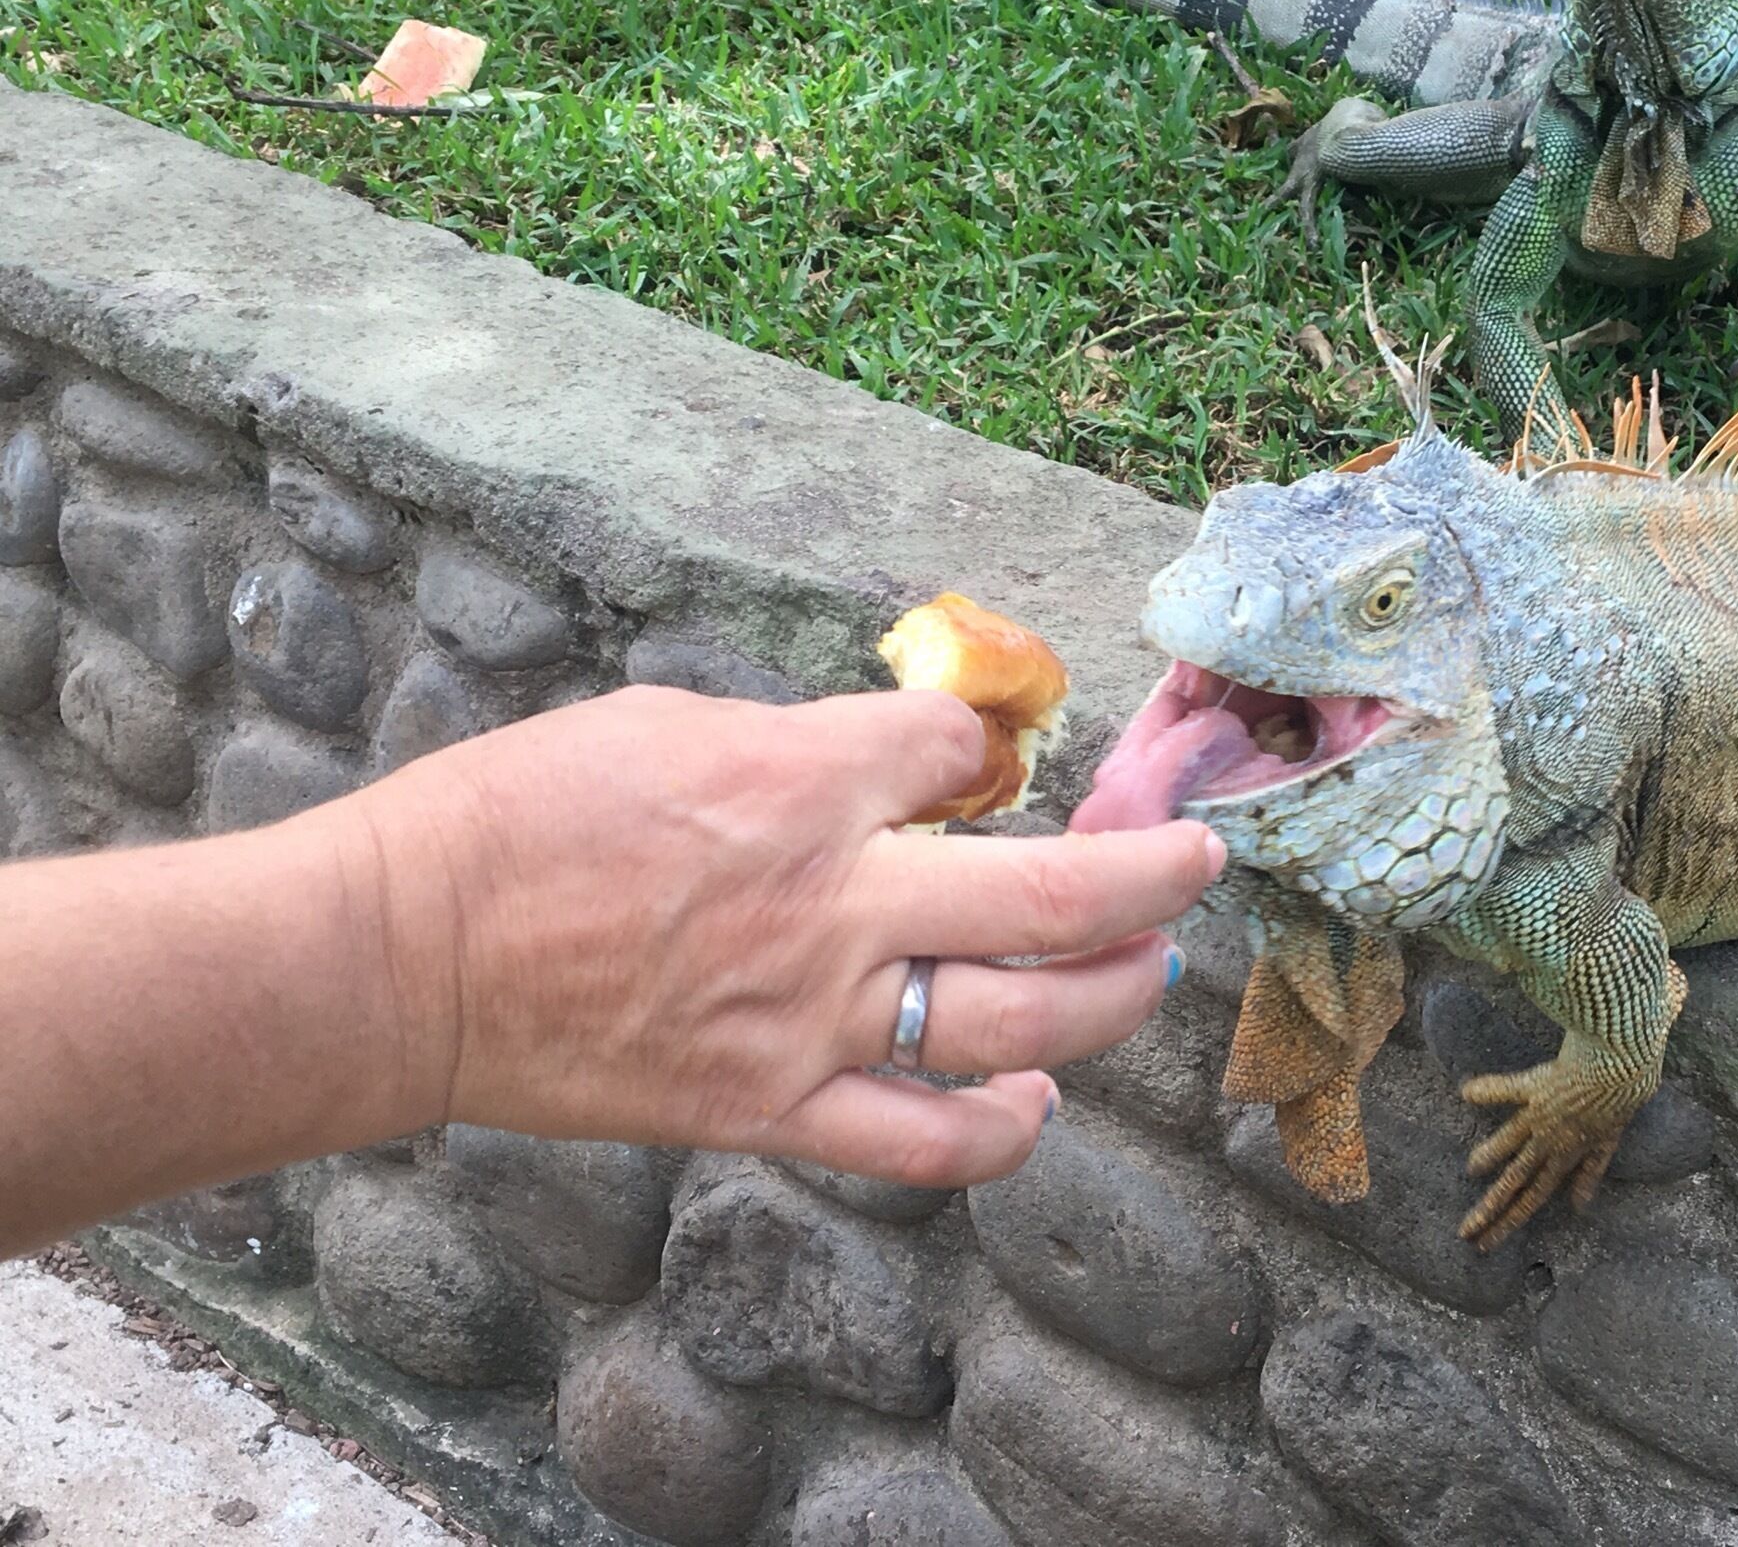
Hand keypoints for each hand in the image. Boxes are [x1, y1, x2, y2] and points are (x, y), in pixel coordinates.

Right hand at [362, 686, 1222, 1186]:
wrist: (408, 954)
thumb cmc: (517, 815)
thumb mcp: (666, 721)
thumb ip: (798, 744)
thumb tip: (879, 760)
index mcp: (802, 779)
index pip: (961, 751)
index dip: (984, 746)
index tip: (979, 759)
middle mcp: (835, 901)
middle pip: (1055, 893)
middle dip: (1156, 870)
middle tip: (1200, 856)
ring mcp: (812, 1019)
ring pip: (1020, 1024)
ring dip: (1112, 997)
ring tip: (1147, 970)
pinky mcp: (772, 1108)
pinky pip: (924, 1144)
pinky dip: (1001, 1134)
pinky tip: (1040, 1104)